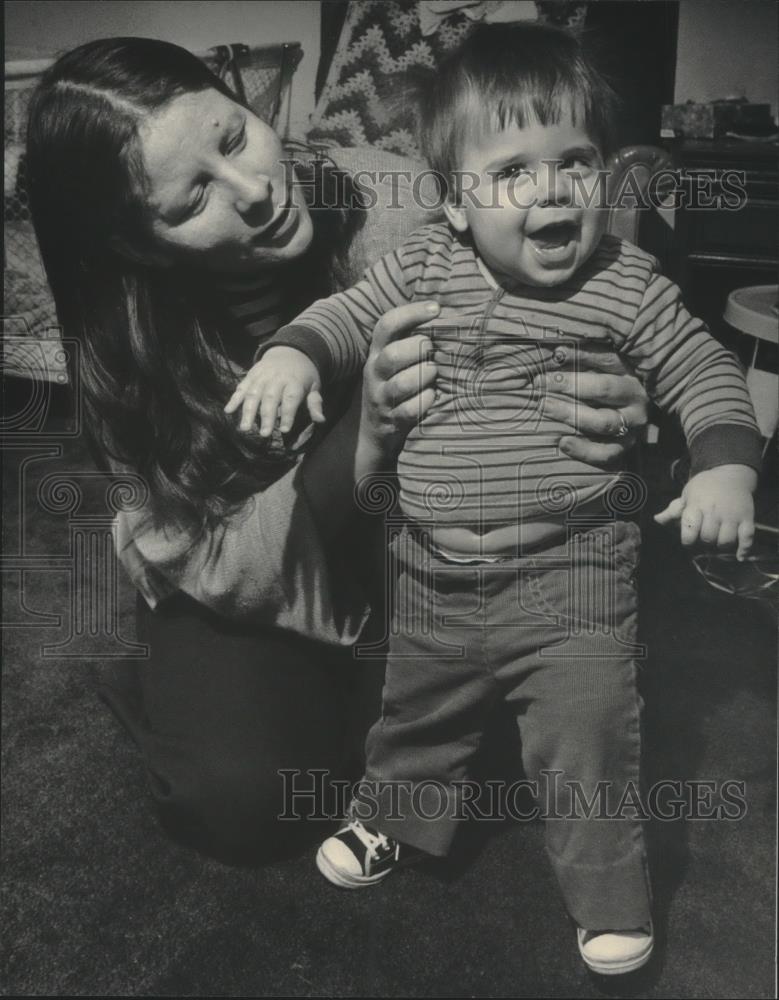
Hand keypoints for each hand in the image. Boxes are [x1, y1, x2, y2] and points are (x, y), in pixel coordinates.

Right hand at [224, 346, 324, 435]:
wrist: (290, 350)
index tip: (285, 430)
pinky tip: (228, 411)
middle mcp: (277, 378)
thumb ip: (315, 403)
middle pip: (270, 398)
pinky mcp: (251, 374)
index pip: (291, 399)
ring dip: (248, 411)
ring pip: (253, 394)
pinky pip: (241, 386)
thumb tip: (321, 420)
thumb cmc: (304, 375)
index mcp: (294, 382)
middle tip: (264, 434)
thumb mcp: (314, 386)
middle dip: (266, 417)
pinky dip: (234, 398)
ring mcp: (262, 376)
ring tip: (245, 428)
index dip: (288, 415)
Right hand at [356, 300, 439, 457]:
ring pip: (402, 383)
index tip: (436, 308)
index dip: (411, 313)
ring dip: (425, 375)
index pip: (387, 325)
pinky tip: (432, 396)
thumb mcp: (391, 362)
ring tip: (434, 373)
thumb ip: (409, 339)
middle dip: (419, 348)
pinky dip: (426, 401)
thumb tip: (442, 312)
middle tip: (432, 351)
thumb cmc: (392, 386)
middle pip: (393, 354)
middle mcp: (375, 373)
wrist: (370, 431)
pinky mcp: (391, 421)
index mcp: (376, 352)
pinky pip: (411, 410)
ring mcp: (381, 398)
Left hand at [533, 343, 648, 465]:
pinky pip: (605, 453)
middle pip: (604, 389)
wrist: (628, 419)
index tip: (555, 354)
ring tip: (544, 406)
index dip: (581, 356)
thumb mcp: (599, 368)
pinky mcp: (625, 447)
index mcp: (631, 372)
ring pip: (603, 422)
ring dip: (570, 414)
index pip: (607, 359)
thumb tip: (556, 352)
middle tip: (541, 382)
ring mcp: (632, 425)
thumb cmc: (603, 386)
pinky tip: (562, 442)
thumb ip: (582, 361)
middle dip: (570, 384)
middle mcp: (635, 397)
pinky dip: (583, 449)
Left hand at [654, 464, 756, 559]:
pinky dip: (744, 549)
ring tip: (718, 541)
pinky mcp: (747, 518)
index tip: (689, 539)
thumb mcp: (687, 494)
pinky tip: (739, 556)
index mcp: (697, 505)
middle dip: (704, 543)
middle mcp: (715, 511)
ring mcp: (732, 515)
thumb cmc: (704, 487)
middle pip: (708, 538)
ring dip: (721, 546)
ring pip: (726, 541)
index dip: (687, 539)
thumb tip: (657, 519)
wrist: (730, 473)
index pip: (689, 529)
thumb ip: (673, 510)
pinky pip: (747, 537)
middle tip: (704, 539)